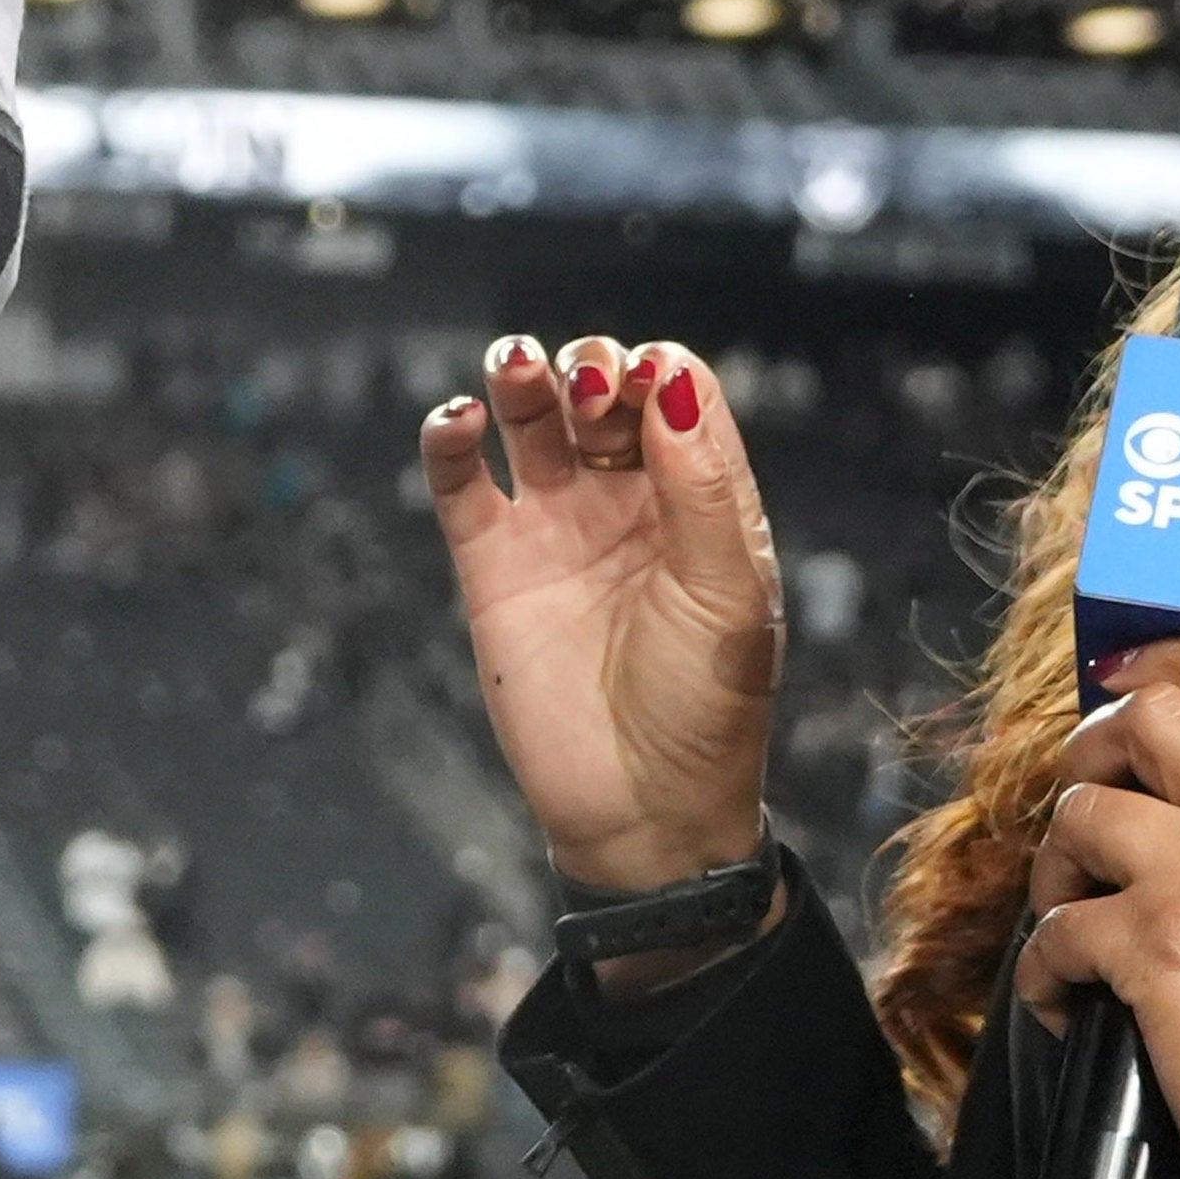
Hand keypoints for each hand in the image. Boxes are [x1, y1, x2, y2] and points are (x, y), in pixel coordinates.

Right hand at [412, 336, 782, 894]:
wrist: (641, 810)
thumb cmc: (707, 709)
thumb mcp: (728, 596)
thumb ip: (704, 489)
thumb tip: (671, 382)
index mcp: (700, 500)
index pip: (677, 394)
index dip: (659, 372)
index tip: (647, 387)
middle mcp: (628, 501)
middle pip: (602, 392)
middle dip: (593, 371)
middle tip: (590, 399)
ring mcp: (557, 529)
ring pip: (531, 418)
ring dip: (523, 375)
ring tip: (518, 369)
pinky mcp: (492, 566)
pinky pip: (461, 483)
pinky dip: (450, 438)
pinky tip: (460, 420)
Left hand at [1005, 639, 1179, 1178]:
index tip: (1131, 675)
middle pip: (1149, 719)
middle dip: (1092, 754)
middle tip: (1085, 808)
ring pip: (1082, 814)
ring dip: (1056, 867)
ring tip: (1071, 917)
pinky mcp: (1160, 950)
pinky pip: (1056, 929)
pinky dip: (1043, 968)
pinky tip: (1067, 1003)